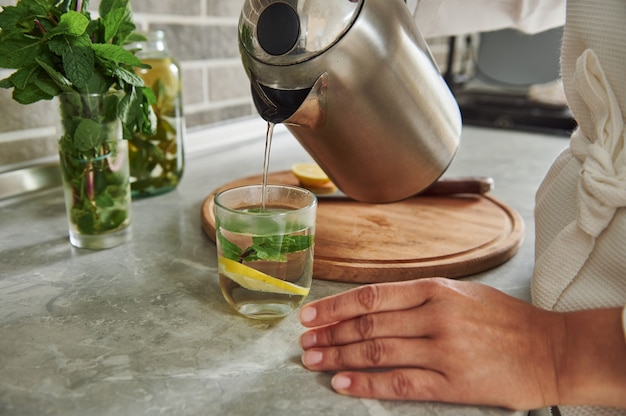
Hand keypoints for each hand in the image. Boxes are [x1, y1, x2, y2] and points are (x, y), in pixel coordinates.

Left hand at [298, 278, 564, 409]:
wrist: (552, 349)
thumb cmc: (505, 320)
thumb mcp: (462, 293)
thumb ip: (420, 296)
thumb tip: (374, 305)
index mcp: (436, 290)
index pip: (371, 296)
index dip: (335, 306)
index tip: (309, 315)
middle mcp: (435, 316)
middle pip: (368, 324)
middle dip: (329, 333)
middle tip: (304, 342)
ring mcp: (443, 350)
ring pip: (377, 351)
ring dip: (339, 356)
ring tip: (313, 361)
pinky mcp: (453, 383)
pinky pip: (399, 383)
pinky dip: (367, 384)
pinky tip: (343, 383)